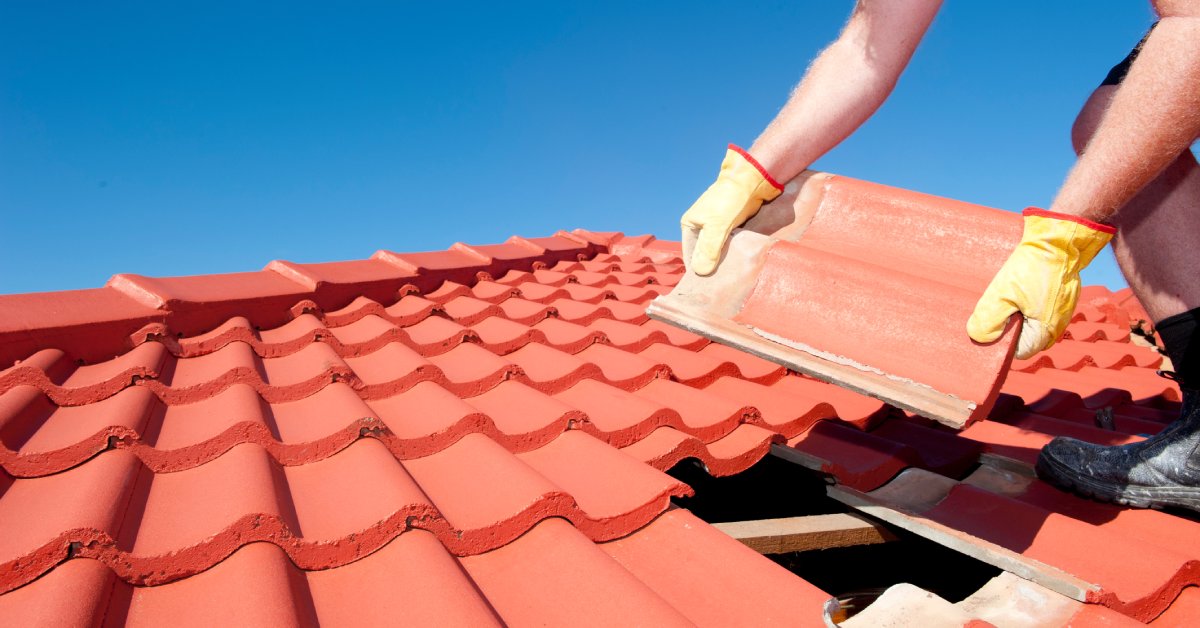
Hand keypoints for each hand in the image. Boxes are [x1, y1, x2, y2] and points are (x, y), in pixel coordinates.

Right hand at [681, 144, 783, 274]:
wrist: (752, 180)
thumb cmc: (731, 200)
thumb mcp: (717, 226)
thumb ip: (709, 249)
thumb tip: (700, 272)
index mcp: (690, 224)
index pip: (690, 255)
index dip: (698, 270)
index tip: (708, 286)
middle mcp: (700, 227)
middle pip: (703, 254)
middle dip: (711, 267)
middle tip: (721, 284)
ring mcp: (716, 227)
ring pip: (717, 251)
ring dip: (723, 262)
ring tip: (730, 277)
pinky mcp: (730, 227)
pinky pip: (728, 245)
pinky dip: (732, 254)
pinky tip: (738, 265)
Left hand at [968, 208, 1115, 358]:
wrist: (1059, 240)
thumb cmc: (1033, 267)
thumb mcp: (1003, 293)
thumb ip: (989, 319)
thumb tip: (979, 337)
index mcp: (1045, 330)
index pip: (1019, 352)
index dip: (1002, 343)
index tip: (989, 327)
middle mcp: (1057, 324)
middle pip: (1026, 337)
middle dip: (1008, 327)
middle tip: (993, 309)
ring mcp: (1061, 310)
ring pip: (1032, 321)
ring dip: (1017, 313)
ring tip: (1004, 297)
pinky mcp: (1061, 296)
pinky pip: (1040, 307)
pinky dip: (1027, 302)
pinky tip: (1016, 289)